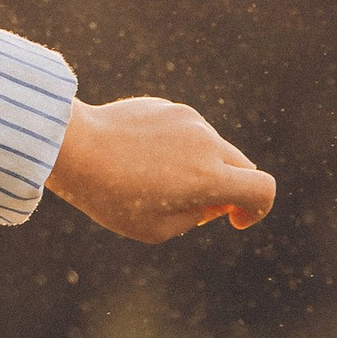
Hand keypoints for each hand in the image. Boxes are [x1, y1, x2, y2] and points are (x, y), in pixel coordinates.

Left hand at [46, 96, 274, 243]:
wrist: (73, 147)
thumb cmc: (110, 196)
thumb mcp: (155, 229)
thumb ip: (194, 218)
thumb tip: (211, 203)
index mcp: (209, 178)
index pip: (262, 189)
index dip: (257, 210)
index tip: (233, 219)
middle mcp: (206, 144)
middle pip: (242, 167)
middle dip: (230, 189)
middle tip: (196, 205)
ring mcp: (189, 121)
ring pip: (214, 147)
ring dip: (202, 166)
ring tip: (157, 181)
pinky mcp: (169, 108)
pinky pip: (188, 132)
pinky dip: (180, 148)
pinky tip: (142, 158)